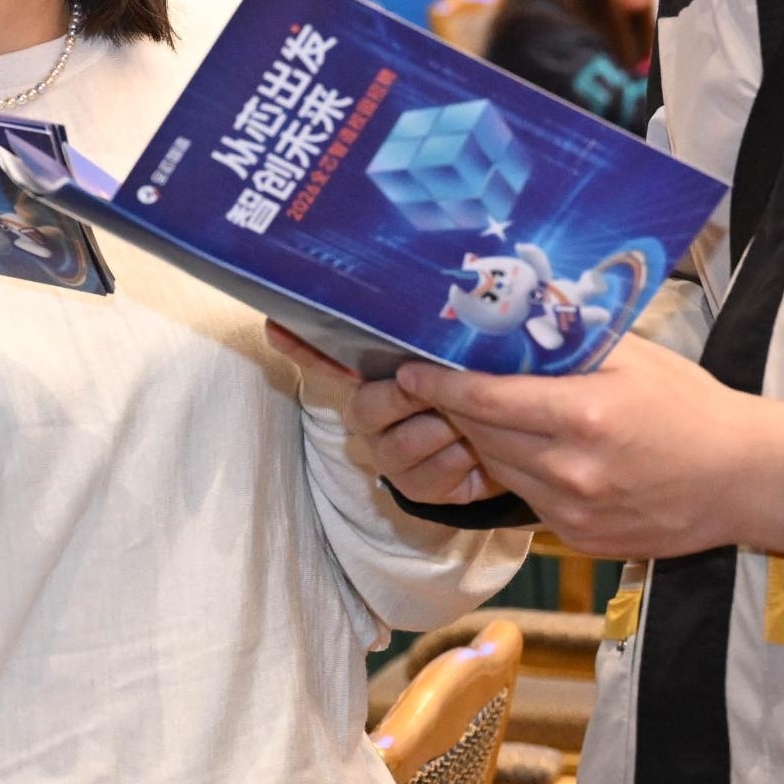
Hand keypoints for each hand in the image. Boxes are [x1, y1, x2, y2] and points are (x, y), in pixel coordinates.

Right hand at [268, 326, 505, 508]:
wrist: (508, 445)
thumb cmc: (473, 392)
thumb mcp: (459, 364)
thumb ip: (437, 345)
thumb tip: (431, 295)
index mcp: (374, 379)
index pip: (327, 359)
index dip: (301, 346)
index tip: (275, 326)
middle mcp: (370, 418)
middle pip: (367, 407)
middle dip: (406, 398)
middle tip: (440, 391)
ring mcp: (389, 456)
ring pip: (403, 443)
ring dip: (445, 429)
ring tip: (472, 419)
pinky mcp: (417, 488)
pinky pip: (433, 475)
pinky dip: (463, 460)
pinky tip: (478, 450)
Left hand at [390, 338, 783, 561]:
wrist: (744, 479)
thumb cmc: (693, 408)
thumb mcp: (635, 356)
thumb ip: (573, 340)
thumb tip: (518, 315)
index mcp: (581, 417)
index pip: (485, 401)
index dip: (439, 385)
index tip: (411, 371)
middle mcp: (570, 470)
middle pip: (483, 437)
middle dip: (460, 410)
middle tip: (446, 383)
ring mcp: (574, 511)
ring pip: (502, 470)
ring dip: (489, 442)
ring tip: (498, 414)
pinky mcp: (581, 539)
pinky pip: (530, 500)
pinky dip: (525, 473)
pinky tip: (544, 452)